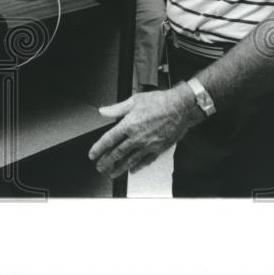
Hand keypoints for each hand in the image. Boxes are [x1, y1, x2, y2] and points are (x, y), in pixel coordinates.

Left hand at [88, 87, 203, 177]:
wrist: (181, 108)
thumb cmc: (159, 102)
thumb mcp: (134, 101)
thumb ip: (116, 109)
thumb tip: (103, 111)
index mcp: (129, 125)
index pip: (109, 139)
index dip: (99, 148)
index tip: (92, 154)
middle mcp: (137, 137)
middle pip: (118, 153)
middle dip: (107, 162)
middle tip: (100, 167)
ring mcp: (148, 145)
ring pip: (130, 160)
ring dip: (120, 168)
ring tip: (112, 174)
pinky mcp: (158, 148)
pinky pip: (146, 160)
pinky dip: (138, 166)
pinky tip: (133, 170)